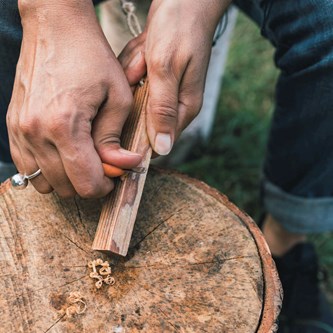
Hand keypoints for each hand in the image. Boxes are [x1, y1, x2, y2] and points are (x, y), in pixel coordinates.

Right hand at [7, 1, 141, 197]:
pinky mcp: (14, 126)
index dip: (105, 185)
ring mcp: (20, 130)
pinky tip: (63, 153)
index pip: (85, 183)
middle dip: (89, 182)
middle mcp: (36, 132)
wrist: (55, 27)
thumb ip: (115, 138)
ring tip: (84, 158)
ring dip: (68, 178)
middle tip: (104, 164)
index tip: (116, 174)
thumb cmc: (91, 58)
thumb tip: (123, 166)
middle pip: (65, 187)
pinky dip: (48, 169)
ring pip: (45, 181)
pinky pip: (27, 166)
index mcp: (65, 126)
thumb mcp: (118, 97)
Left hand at [119, 0, 229, 154]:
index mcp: (184, 108)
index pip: (159, 141)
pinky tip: (141, 52)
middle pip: (141, 118)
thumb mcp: (166, 69)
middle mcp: (174, 105)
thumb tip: (163, 148)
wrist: (183, 0)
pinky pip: (132, 81)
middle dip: (132, 97)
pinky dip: (132, 65)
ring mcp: (163, 91)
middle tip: (140, 68)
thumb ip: (162, 109)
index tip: (120, 120)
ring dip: (132, 75)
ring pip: (133, 98)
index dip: (136, 138)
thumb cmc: (179, 29)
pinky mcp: (154, 79)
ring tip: (143, 56)